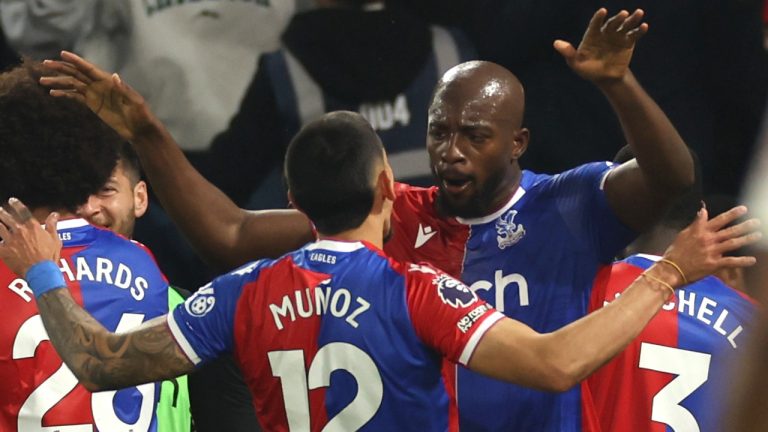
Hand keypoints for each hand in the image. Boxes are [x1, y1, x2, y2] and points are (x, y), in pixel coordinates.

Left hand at [0, 199, 61, 276]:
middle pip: (7, 218)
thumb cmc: (49, 256)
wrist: (40, 271)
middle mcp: (20, 231)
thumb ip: (52, 225)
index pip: (22, 211)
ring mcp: (10, 240)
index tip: (12, 200)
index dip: (16, 204)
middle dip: (2, 212)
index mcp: (32, 226)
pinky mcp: (3, 251)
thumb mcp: (55, 239)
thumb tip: (54, 214)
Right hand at [39, 51, 156, 140]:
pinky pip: (76, 97)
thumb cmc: (141, 115)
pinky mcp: (93, 104)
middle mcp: (100, 85)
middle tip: (44, 64)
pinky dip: (65, 94)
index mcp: (109, 82)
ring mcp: (96, 94)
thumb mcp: (135, 102)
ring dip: (58, 82)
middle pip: (77, 74)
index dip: (75, 60)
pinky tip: (53, 93)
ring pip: (73, 84)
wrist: (140, 130)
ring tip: (42, 80)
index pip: (89, 68)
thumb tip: (115, 76)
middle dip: (61, 68)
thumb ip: (124, 90)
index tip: (61, 53)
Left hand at [553, 9, 647, 83]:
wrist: (605, 78)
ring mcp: (618, 35)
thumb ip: (568, 53)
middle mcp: (606, 32)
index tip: (602, 11)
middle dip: (618, 18)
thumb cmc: (588, 70)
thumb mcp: (577, 64)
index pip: (595, 24)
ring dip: (632, 19)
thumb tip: (555, 43)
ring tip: (638, 13)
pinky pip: (634, 34)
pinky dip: (639, 30)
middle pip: (613, 23)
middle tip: (624, 14)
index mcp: (592, 35)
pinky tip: (644, 26)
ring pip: (625, 25)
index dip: (598, 18)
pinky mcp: (628, 41)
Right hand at [663, 206, 760, 283]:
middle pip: (730, 231)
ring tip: (758, 235)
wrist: (671, 270)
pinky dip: (742, 261)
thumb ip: (696, 223)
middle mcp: (708, 239)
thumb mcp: (683, 234)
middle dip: (745, 226)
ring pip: (733, 243)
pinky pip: (731, 262)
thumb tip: (703, 211)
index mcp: (700, 231)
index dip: (732, 214)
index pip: (719, 220)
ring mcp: (711, 252)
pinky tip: (753, 260)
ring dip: (747, 239)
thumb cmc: (675, 252)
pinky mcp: (713, 264)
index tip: (744, 209)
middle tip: (758, 222)